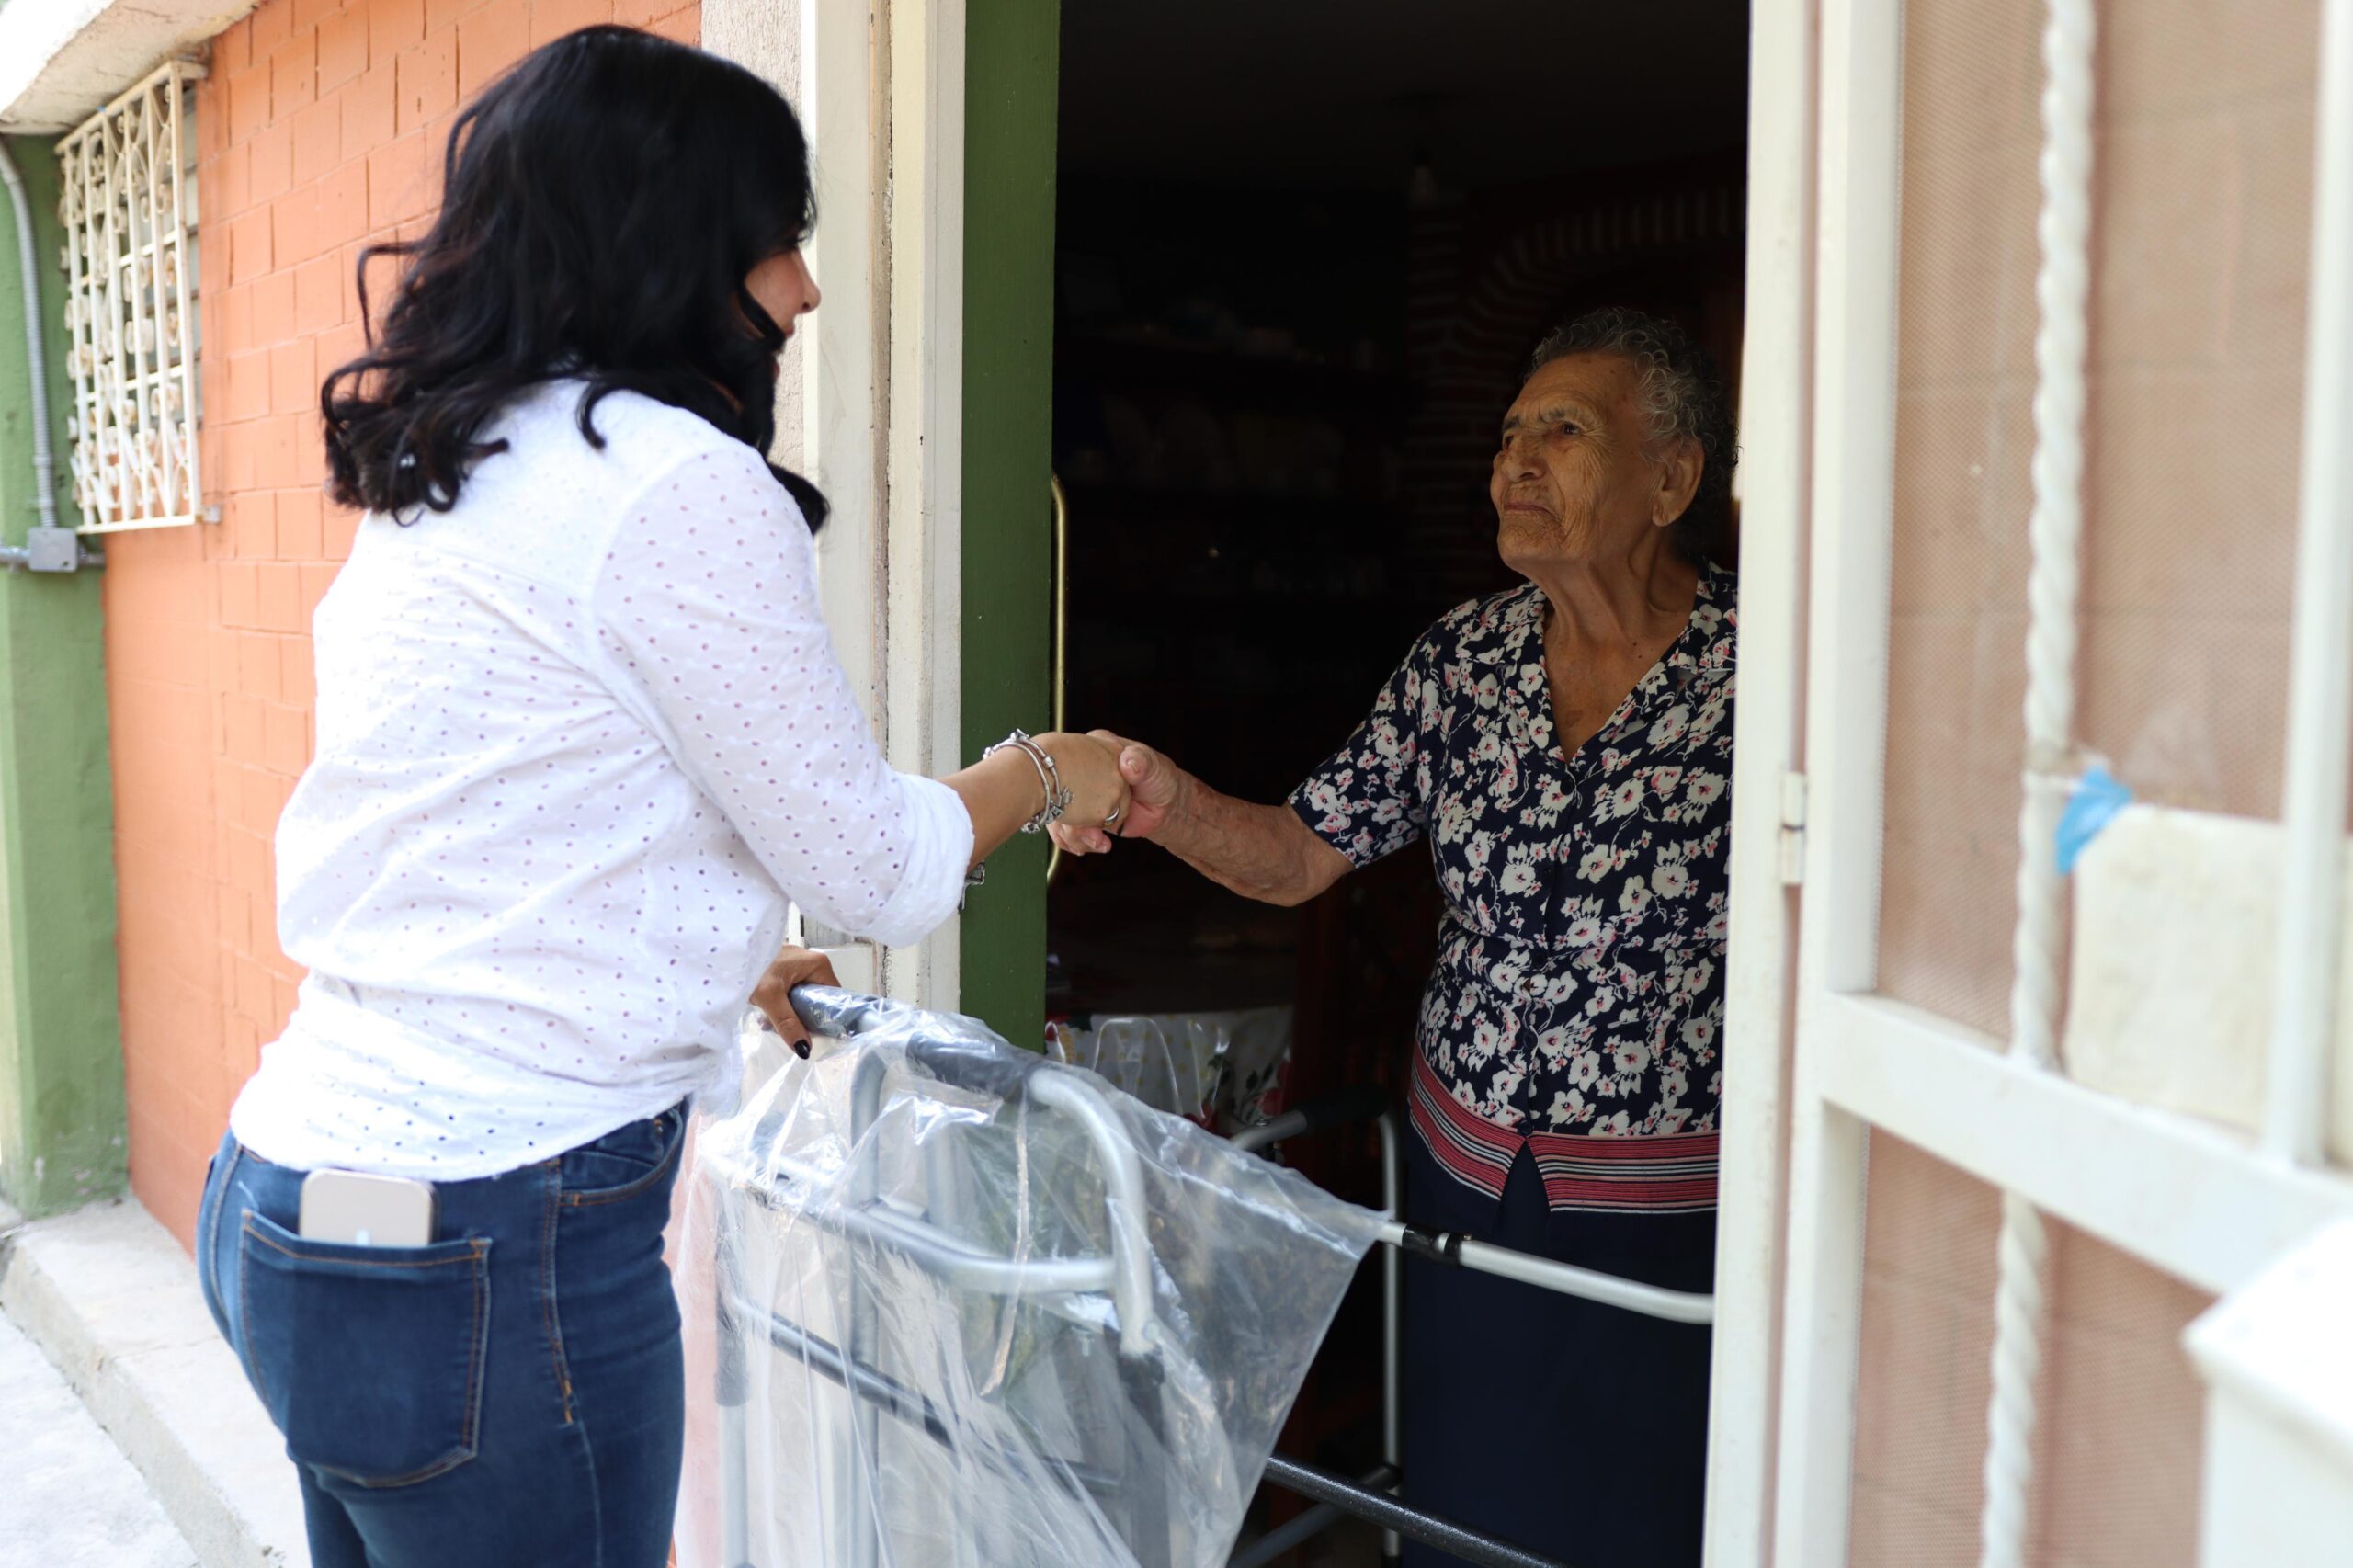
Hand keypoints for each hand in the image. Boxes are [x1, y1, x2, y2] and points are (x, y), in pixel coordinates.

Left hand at [746, 945, 840, 1057]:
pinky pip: (791, 992)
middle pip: (818, 999)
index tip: (814, 1034)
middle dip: (804, 1017)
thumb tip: (805, 1050)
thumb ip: (788, 1023)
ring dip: (791, 1013)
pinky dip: (782, 1004)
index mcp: (818, 964)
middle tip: (789, 1032)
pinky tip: (768, 1013)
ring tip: (774, 1024)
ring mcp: (797, 965)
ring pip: (803, 997)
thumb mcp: (770, 998)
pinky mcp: (783, 969)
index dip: (827, 1017)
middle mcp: (812, 962)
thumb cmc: (751, 968)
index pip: (834, 997)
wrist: (725, 953)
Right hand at [1049, 732, 1183, 855]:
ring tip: (1097, 840)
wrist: (1165, 805)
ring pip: (1061, 815)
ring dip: (1075, 834)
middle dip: (1071, 817)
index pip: (1070, 761)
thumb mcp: (1153, 765)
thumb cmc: (1159, 778)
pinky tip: (1093, 844)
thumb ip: (1141, 761)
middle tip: (1091, 828)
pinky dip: (1076, 842)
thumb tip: (1128, 763)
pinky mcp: (1085, 815)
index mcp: (1097, 750)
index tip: (1079, 796)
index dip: (1069, 779)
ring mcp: (1082, 795)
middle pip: (1060, 792)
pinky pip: (1068, 829)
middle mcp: (1084, 771)